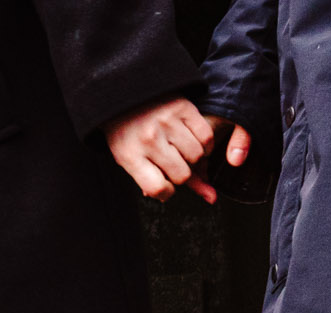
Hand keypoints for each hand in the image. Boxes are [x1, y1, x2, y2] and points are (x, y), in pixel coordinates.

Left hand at [104, 97, 220, 202]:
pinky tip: (194, 141)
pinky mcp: (182, 108)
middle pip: (181, 175)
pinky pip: (206, 136)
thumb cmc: (129, 135)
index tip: (165, 187)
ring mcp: (166, 122)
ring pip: (197, 156)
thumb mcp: (133, 160)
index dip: (166, 193)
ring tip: (182, 151)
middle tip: (173, 164)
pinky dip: (205, 144)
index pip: (158, 188)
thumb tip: (205, 198)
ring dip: (194, 158)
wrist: (124, 97)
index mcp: (131, 156)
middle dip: (180, 174)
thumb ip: (161, 180)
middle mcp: (149, 139)